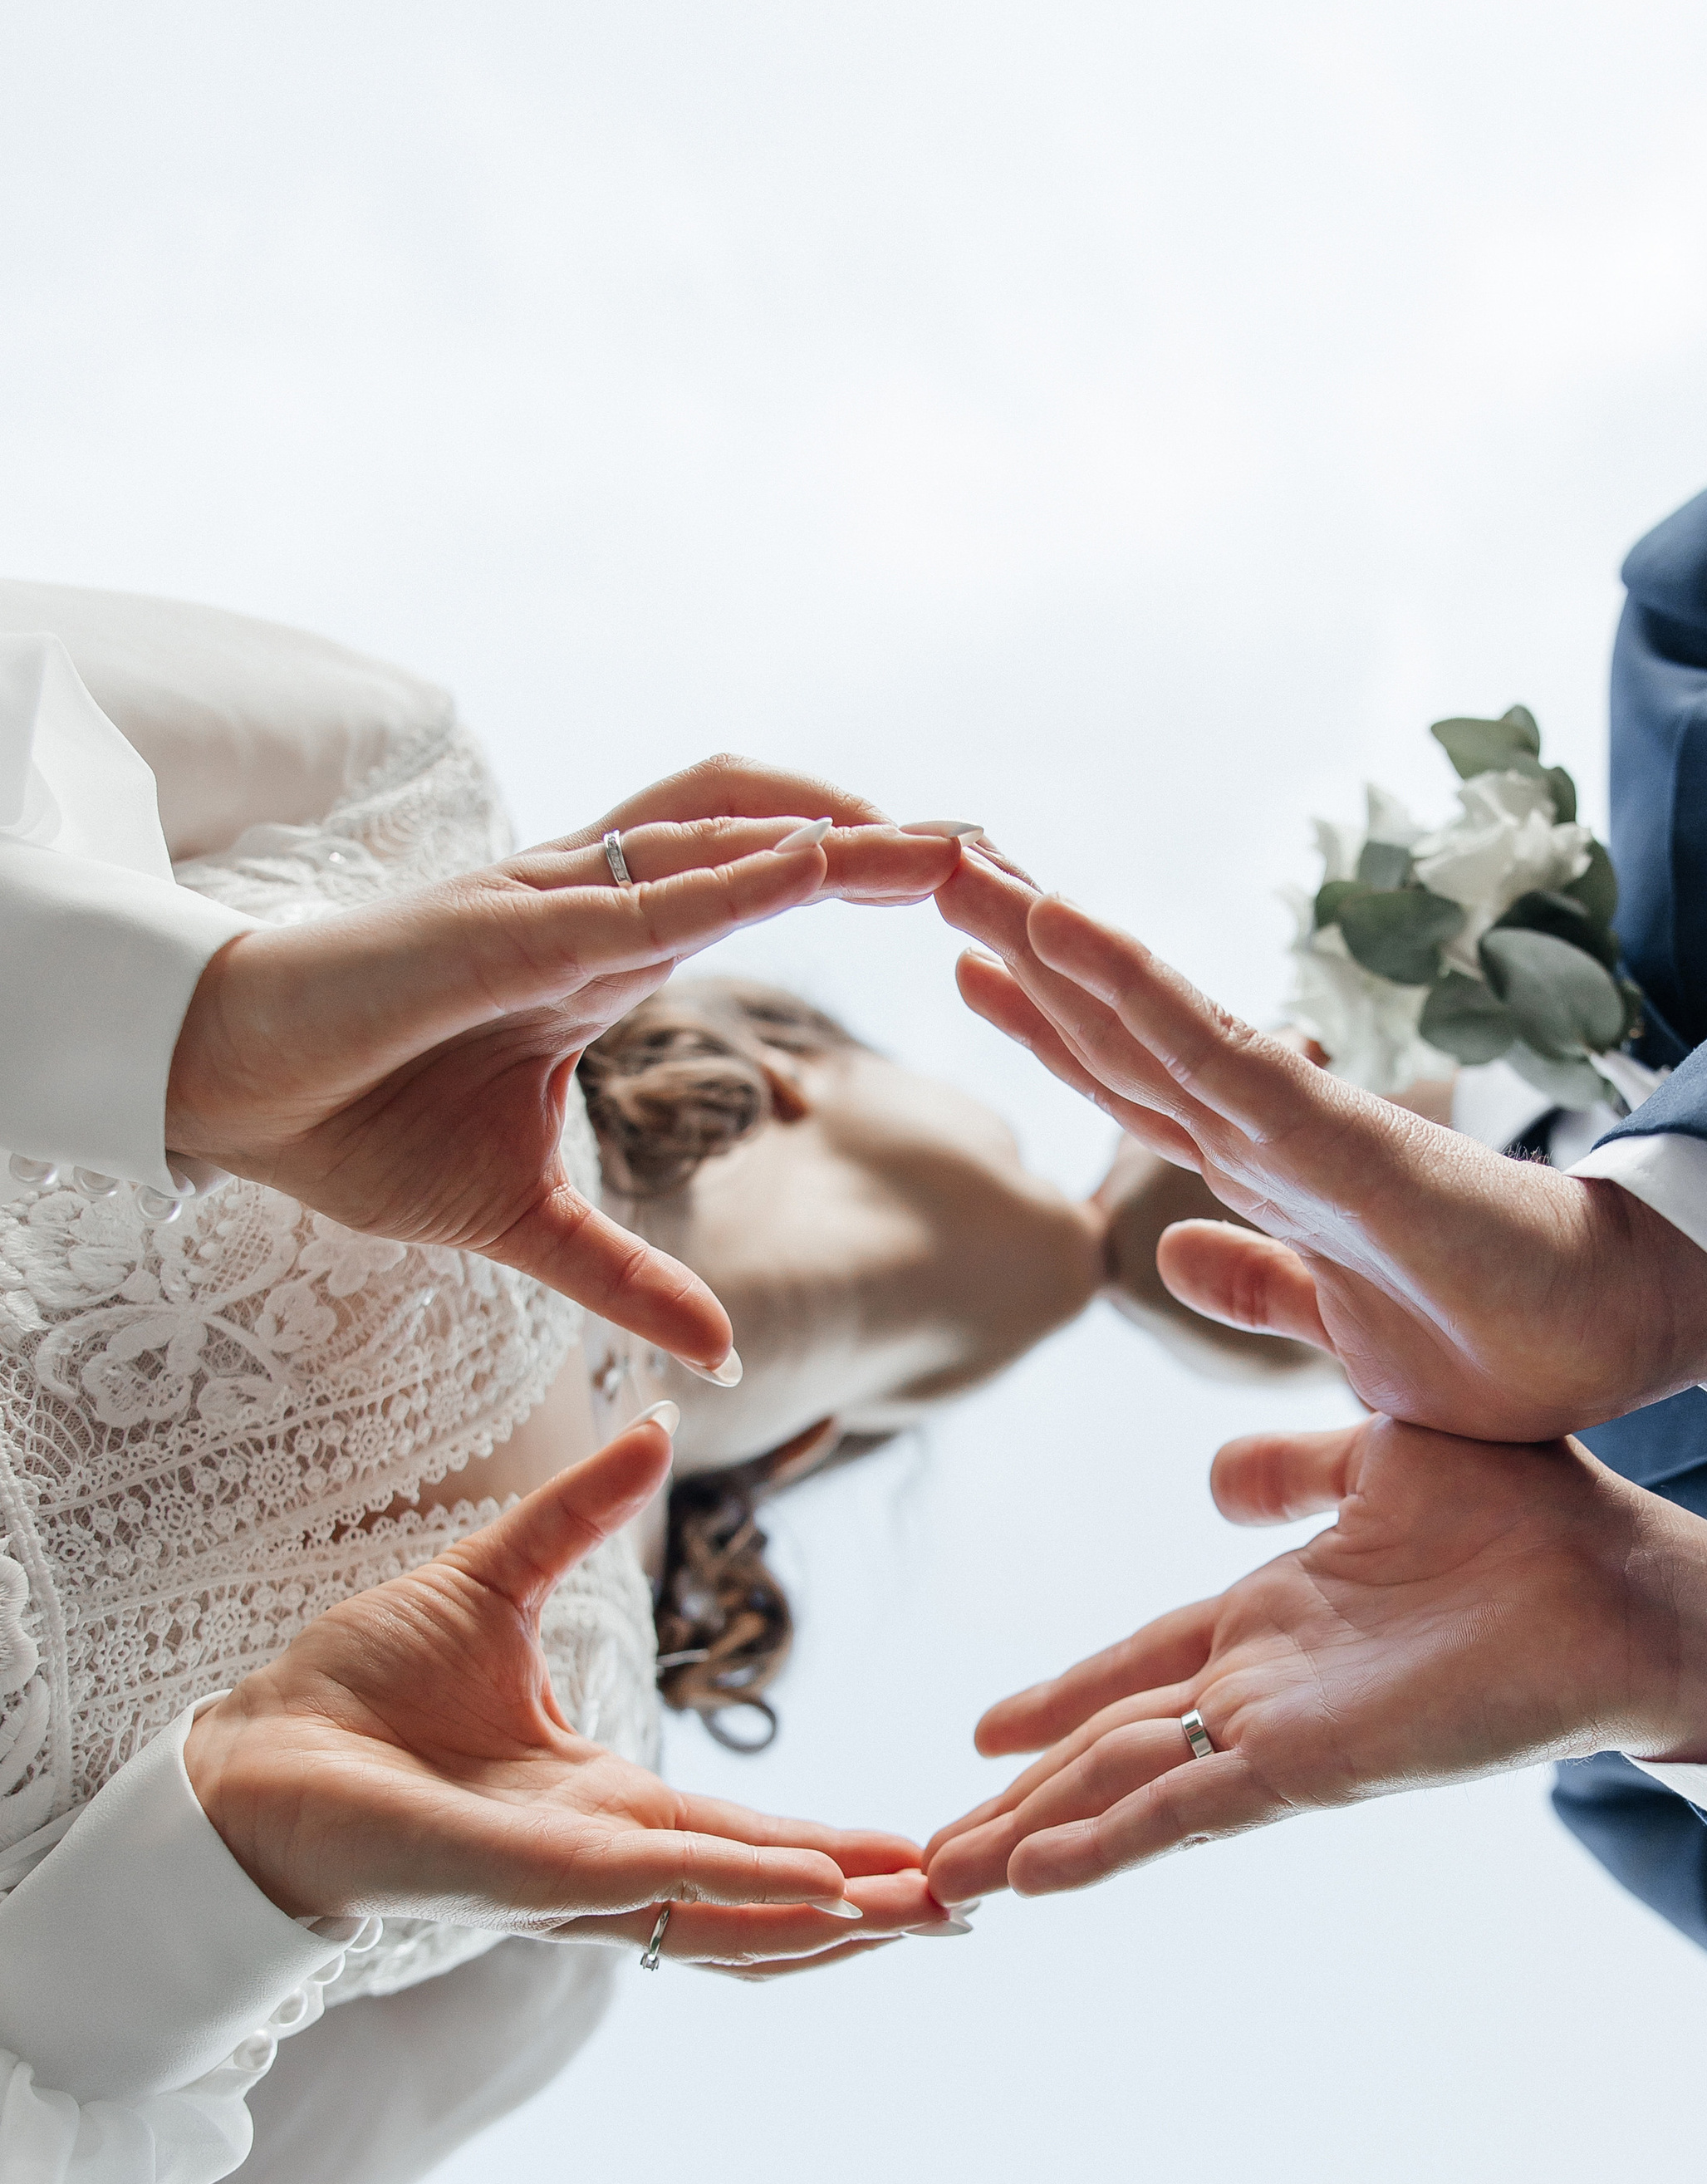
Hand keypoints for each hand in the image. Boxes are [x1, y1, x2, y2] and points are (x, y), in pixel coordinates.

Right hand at [166, 758, 966, 1380]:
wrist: (228, 1094)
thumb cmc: (354, 1126)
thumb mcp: (526, 1225)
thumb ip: (628, 1277)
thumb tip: (720, 1352)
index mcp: (606, 955)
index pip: (760, 889)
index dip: (861, 881)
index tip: (969, 904)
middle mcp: (589, 907)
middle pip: (765, 836)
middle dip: (885, 840)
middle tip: (1001, 860)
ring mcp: (543, 904)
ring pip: (716, 832)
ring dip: (835, 832)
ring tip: (941, 842)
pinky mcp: (494, 927)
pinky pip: (632, 890)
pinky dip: (730, 876)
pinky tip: (814, 867)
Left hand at [185, 1408, 953, 1973]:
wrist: (245, 1749)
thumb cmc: (352, 1687)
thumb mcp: (494, 1580)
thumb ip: (580, 1516)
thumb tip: (651, 1427)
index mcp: (602, 1800)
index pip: (746, 1831)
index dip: (833, 1841)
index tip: (918, 1844)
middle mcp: (601, 1856)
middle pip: (764, 1894)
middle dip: (867, 1906)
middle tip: (968, 1900)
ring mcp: (571, 1879)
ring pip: (731, 1915)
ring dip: (833, 1917)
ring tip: (929, 1911)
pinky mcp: (529, 1878)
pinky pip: (660, 1889)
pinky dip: (751, 1893)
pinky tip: (827, 1893)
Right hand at [923, 1414, 1706, 1900]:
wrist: (1633, 1585)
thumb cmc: (1533, 1518)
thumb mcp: (1376, 1458)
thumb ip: (1292, 1462)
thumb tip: (1215, 1468)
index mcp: (1277, 1621)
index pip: (1135, 1665)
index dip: (1054, 1697)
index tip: (977, 1733)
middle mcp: (1266, 1689)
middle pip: (1107, 1748)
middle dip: (1011, 1802)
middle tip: (920, 1855)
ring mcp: (1282, 1734)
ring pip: (1124, 1791)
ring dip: (1030, 1839)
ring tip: (943, 1883)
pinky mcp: (1313, 1766)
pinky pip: (1189, 1810)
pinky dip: (1108, 1844)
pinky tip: (1035, 1878)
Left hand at [939, 861, 1706, 1437]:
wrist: (1625, 1336)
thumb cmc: (1506, 1342)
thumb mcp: (1343, 1341)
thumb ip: (1261, 1293)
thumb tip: (1171, 1253)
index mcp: (1271, 1177)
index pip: (1136, 1087)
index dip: (1051, 1026)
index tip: (971, 967)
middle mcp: (1273, 1134)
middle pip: (1120, 1030)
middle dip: (1024, 949)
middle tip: (928, 860)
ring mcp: (1303, 1128)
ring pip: (1148, 1019)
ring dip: (1053, 939)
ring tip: (963, 861)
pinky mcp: (1341, 1142)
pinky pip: (1216, 1052)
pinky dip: (1137, 987)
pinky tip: (1066, 928)